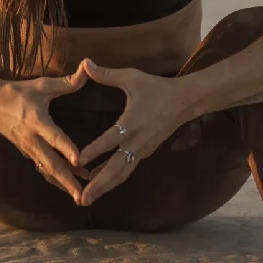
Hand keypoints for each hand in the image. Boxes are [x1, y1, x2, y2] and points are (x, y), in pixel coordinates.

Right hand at [0, 70, 91, 201]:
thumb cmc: (17, 92)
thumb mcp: (41, 84)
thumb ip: (66, 81)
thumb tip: (87, 68)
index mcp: (36, 121)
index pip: (54, 137)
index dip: (67, 149)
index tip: (80, 161)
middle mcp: (32, 139)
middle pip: (51, 164)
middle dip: (67, 181)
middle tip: (82, 195)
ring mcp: (28, 148)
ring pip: (47, 170)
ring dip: (63, 183)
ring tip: (80, 195)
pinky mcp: (26, 152)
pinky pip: (42, 168)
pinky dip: (55, 177)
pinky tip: (69, 184)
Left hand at [75, 59, 186, 205]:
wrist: (184, 101)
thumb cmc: (156, 88)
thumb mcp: (132, 77)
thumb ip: (106, 74)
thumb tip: (84, 63)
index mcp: (132, 122)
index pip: (110, 139)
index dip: (94, 150)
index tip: (78, 161)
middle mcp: (137, 141)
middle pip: (116, 168)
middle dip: (98, 185)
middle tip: (81, 199)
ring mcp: (142, 150)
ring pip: (121, 173)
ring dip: (104, 187)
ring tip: (86, 199)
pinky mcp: (144, 153)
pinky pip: (126, 169)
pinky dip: (112, 179)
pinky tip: (98, 183)